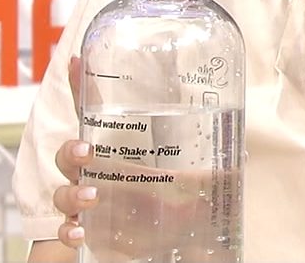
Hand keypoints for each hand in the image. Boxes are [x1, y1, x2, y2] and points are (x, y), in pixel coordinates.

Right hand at [51, 58, 237, 261]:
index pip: (95, 113)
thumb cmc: (183, 204)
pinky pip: (66, 229)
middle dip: (70, 151)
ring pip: (63, 191)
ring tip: (92, 196)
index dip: (82, 86)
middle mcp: (101, 173)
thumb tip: (242, 154)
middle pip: (69, 153)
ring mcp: (94, 202)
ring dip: (71, 193)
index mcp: (121, 150)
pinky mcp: (94, 231)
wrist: (179, 242)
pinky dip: (68, 230)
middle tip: (86, 152)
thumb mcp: (199, 180)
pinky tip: (81, 231)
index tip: (77, 62)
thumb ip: (214, 166)